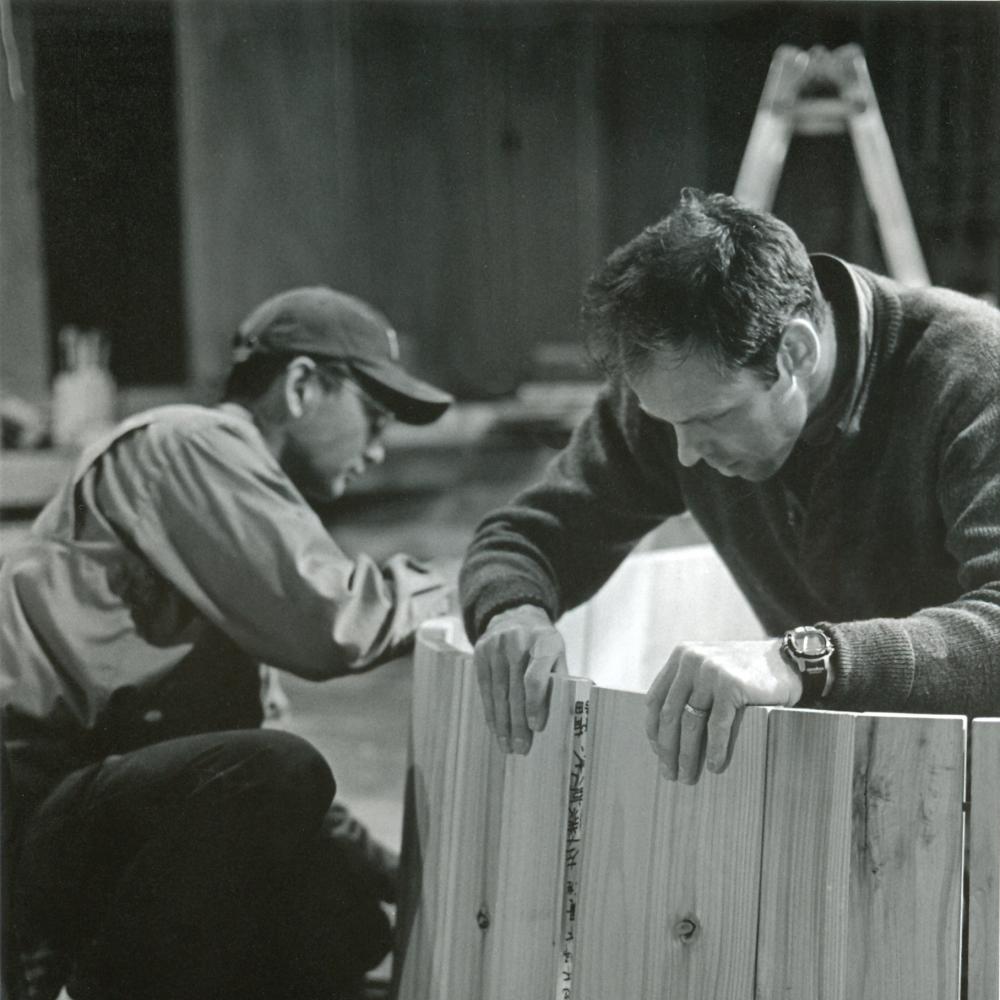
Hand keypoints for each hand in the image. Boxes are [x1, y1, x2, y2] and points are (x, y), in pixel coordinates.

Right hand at [473, 604, 565, 754]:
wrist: (515, 616)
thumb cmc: (543, 644)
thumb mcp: (558, 653)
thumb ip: (562, 679)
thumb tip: (572, 711)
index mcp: (544, 642)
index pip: (536, 677)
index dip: (535, 704)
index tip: (536, 727)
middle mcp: (517, 641)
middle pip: (516, 690)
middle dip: (518, 723)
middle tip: (521, 748)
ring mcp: (496, 645)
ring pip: (499, 692)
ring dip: (503, 723)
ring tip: (507, 745)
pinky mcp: (480, 651)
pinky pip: (485, 688)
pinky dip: (491, 711)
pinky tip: (496, 728)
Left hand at [645, 639, 802, 783]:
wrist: (787, 660)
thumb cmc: (747, 674)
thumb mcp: (710, 671)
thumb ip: (689, 688)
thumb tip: (666, 735)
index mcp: (681, 657)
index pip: (655, 699)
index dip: (654, 730)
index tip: (659, 753)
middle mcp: (691, 661)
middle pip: (669, 714)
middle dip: (668, 749)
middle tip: (671, 774)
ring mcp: (710, 671)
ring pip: (690, 723)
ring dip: (687, 755)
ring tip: (689, 777)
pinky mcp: (731, 685)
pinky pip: (717, 725)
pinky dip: (714, 750)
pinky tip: (714, 767)